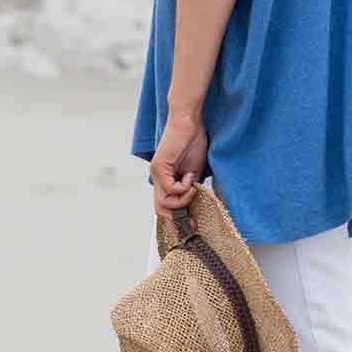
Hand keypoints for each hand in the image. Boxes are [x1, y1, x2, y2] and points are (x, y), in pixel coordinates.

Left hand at [150, 110, 208, 225]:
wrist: (190, 123)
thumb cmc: (193, 142)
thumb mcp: (195, 172)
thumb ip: (192, 188)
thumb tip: (195, 204)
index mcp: (167, 180)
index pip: (165, 206)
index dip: (176, 221)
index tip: (190, 228)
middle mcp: (158, 179)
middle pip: (160, 210)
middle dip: (177, 220)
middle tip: (192, 223)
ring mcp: (157, 174)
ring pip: (163, 203)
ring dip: (182, 200)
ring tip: (193, 188)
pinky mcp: (159, 167)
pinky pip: (170, 189)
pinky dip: (183, 187)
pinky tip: (190, 176)